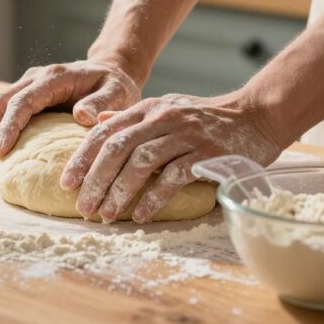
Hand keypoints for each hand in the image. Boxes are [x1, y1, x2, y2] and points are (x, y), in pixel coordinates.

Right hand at [0, 60, 140, 171]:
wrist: (108, 71)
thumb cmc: (115, 86)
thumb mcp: (118, 93)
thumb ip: (102, 103)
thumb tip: (81, 115)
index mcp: (54, 78)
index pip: (23, 102)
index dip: (8, 127)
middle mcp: (34, 78)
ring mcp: (25, 85)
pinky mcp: (22, 96)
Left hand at [59, 92, 282, 222]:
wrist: (257, 115)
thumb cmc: (207, 118)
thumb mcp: (166, 108)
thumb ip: (132, 118)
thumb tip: (94, 122)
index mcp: (148, 109)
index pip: (105, 131)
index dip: (82, 158)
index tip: (66, 183)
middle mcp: (163, 118)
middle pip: (117, 148)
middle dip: (95, 179)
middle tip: (83, 206)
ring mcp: (185, 134)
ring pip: (142, 162)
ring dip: (120, 191)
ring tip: (107, 214)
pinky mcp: (207, 154)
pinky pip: (174, 177)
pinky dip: (155, 197)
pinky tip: (143, 215)